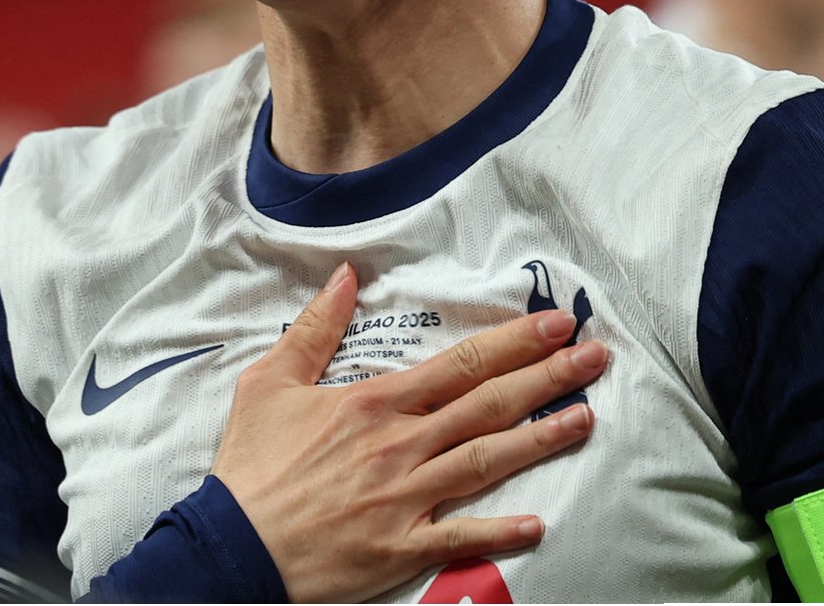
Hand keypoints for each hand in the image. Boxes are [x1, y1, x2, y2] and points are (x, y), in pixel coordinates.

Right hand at [211, 263, 605, 602]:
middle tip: (593, 357)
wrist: (230, 547)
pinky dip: (502, 531)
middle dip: (546, 376)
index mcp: (374, 402)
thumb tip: (344, 275)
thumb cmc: (249, 467)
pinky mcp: (402, 547)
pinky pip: (463, 537)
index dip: (513, 342)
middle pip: (487, 404)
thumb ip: (314, 329)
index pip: (459, 363)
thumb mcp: (268, 383)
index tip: (554, 322)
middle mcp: (400, 445)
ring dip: (541, 438)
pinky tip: (539, 522)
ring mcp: (406, 498)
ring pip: (488, 460)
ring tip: (586, 418)